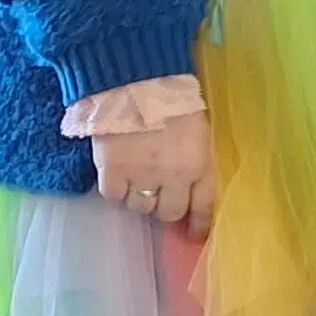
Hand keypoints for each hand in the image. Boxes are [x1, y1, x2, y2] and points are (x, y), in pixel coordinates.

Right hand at [93, 110, 217, 236]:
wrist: (135, 81)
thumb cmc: (173, 99)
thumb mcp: (200, 129)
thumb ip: (199, 158)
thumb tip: (195, 185)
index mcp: (199, 163)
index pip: (203, 205)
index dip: (199, 224)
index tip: (195, 234)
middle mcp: (173, 177)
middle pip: (169, 212)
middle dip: (166, 205)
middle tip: (160, 192)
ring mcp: (141, 177)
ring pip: (140, 208)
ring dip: (141, 198)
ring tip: (138, 178)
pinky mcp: (112, 173)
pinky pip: (114, 197)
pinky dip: (117, 191)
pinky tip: (119, 176)